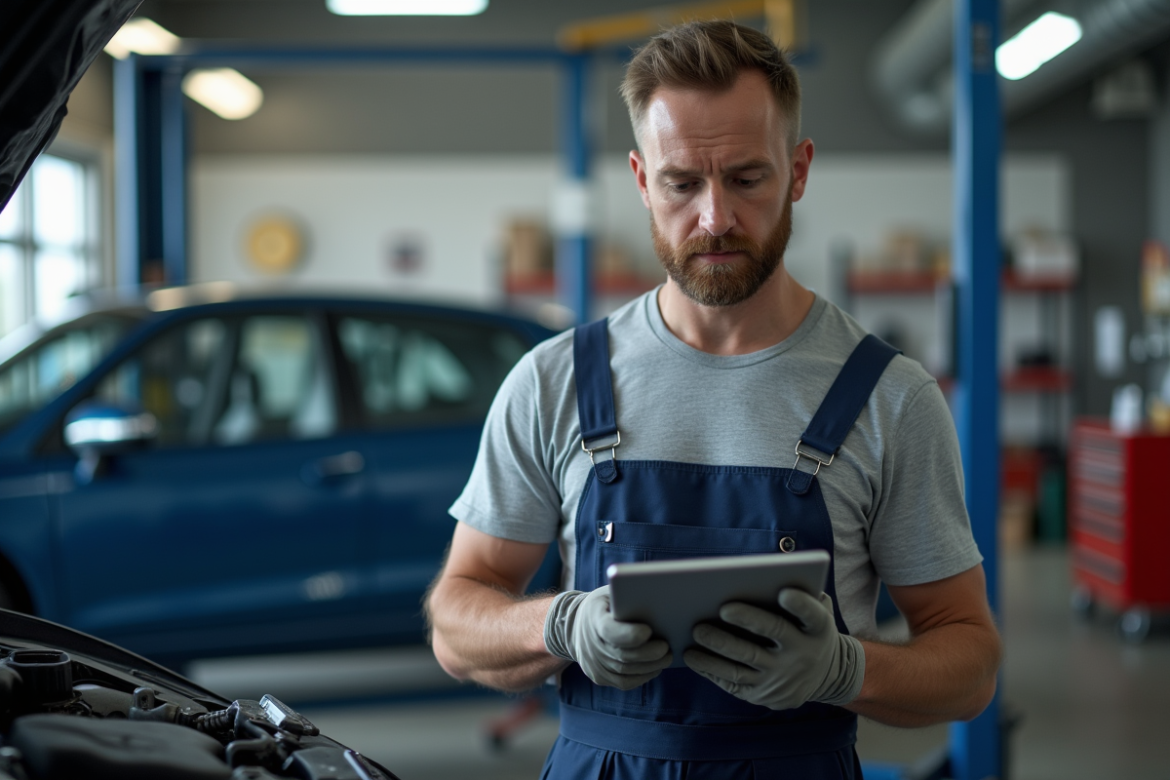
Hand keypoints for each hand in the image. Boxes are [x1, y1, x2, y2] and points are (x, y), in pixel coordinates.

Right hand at [543, 586, 671, 689]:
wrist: (576, 625)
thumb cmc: (605, 605)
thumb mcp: (612, 593)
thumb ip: (629, 597)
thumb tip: (659, 600)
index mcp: (593, 617)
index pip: (609, 630)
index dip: (629, 634)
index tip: (648, 631)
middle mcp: (590, 643)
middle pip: (622, 655)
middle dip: (647, 653)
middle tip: (667, 648)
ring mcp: (592, 663)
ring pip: (625, 672)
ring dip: (650, 666)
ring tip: (667, 657)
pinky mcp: (599, 677)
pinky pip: (624, 682)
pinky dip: (643, 677)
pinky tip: (655, 668)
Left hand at [683, 589, 863, 709]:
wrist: (825, 675)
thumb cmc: (807, 629)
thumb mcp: (817, 613)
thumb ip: (801, 595)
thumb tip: (765, 577)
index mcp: (818, 629)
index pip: (812, 615)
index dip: (801, 605)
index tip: (784, 593)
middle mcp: (802, 655)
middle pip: (772, 634)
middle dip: (747, 621)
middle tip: (722, 608)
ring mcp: (780, 678)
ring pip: (744, 662)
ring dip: (717, 647)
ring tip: (696, 631)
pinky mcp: (762, 694)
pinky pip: (732, 681)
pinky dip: (710, 668)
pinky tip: (692, 656)